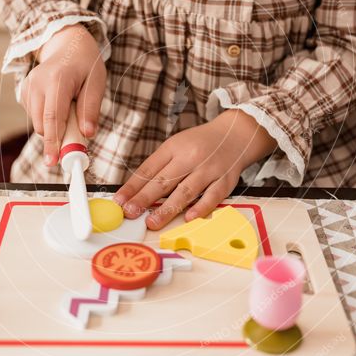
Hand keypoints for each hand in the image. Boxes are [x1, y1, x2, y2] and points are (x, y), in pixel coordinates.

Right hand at [20, 24, 106, 165]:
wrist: (67, 45)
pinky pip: (35, 117)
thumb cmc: (86, 65)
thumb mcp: (97, 82)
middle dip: (57, 139)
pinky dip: (48, 119)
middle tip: (75, 143)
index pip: (53, 117)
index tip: (54, 162)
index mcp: (58, 79)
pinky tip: (58, 104)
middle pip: (42, 125)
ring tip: (70, 110)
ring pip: (37, 123)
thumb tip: (88, 134)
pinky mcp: (24, 92)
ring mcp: (28, 87)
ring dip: (54, 127)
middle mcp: (38, 83)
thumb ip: (91, 108)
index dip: (53, 142)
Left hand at [114, 110, 276, 229]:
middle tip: (129, 212)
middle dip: (144, 198)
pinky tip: (189, 217)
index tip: (119, 201)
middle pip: (164, 180)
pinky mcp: (226, 180)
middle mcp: (190, 157)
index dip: (132, 186)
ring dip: (168, 208)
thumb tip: (135, 191)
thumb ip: (158, 167)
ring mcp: (209, 169)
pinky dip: (202, 207)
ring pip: (186, 191)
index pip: (149, 169)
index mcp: (174, 147)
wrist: (236, 134)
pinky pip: (213, 196)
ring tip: (152, 222)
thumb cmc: (200, 144)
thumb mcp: (175, 147)